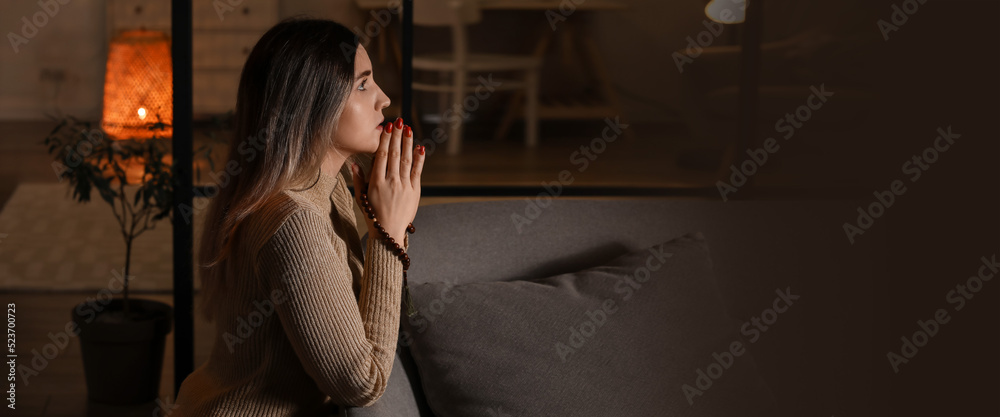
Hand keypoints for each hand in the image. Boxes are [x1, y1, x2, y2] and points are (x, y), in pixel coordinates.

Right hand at [349, 117, 423, 244]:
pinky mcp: (415, 191)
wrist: (389, 232)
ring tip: (408, 129)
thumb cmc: (373, 214)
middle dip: (397, 136)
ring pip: (406, 160)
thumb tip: (353, 164)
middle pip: (394, 154)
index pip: (381, 156)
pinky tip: (420, 147)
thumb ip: (359, 179)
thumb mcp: (361, 197)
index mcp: (376, 182)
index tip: (388, 128)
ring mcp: (404, 186)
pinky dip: (419, 159)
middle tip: (399, 121)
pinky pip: (417, 172)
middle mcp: (391, 182)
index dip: (385, 140)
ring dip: (408, 143)